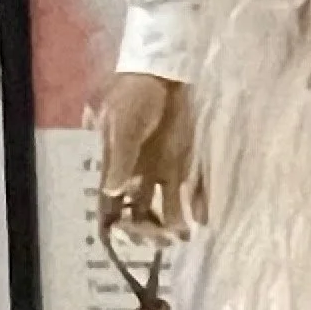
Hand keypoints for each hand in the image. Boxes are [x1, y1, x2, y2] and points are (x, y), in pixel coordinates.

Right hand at [97, 72, 199, 240]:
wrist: (163, 69)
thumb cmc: (134, 94)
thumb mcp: (123, 124)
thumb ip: (119, 158)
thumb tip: (111, 192)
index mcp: (114, 165)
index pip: (109, 204)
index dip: (114, 225)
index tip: (124, 240)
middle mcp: (136, 172)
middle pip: (137, 212)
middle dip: (146, 231)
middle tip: (160, 241)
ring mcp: (161, 168)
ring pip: (163, 206)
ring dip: (170, 224)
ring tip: (181, 237)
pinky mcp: (184, 160)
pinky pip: (190, 190)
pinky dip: (195, 206)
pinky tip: (201, 219)